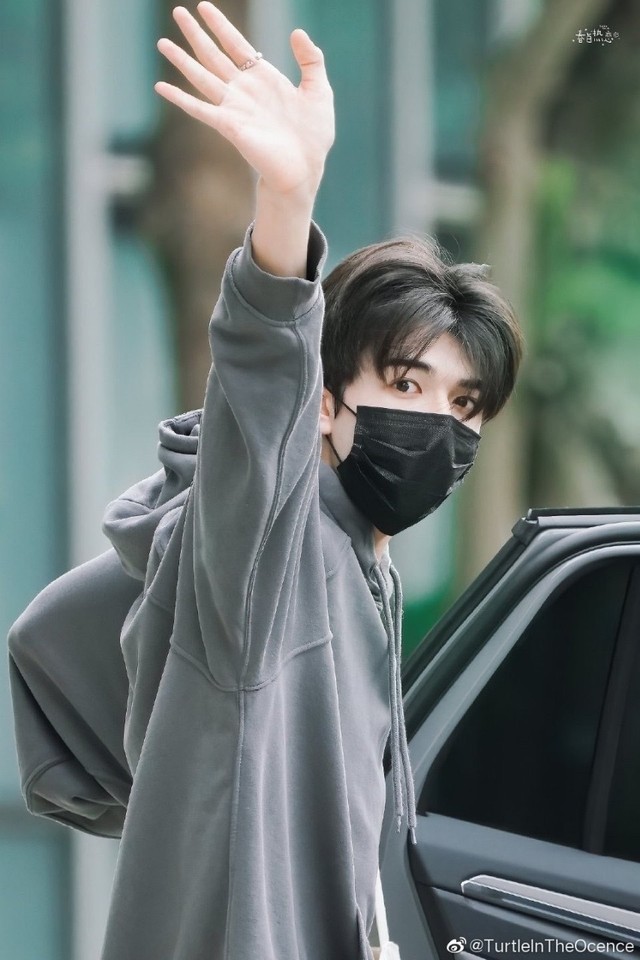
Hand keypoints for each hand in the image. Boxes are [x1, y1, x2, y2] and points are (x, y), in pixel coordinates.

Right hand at [155, 3, 334, 201]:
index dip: (220, 25)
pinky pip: (199, 109)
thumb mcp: (319, 90)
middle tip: (177, 12)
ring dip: (181, 60)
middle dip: (195, 34)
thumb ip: (311, 60)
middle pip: (213, 55)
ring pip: (201, 76)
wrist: (306, 169)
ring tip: (162, 42)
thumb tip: (296, 31)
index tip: (204, 6)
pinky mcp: (228, 126)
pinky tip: (161, 87)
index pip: (236, 44)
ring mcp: (233, 107)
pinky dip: (180, 98)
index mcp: (263, 78)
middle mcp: (244, 90)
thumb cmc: (313, 136)